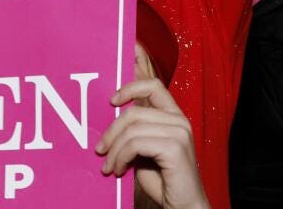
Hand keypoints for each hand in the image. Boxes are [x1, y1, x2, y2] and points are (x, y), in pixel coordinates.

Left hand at [95, 77, 208, 208]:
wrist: (183, 205)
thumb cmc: (162, 179)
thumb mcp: (144, 148)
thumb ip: (135, 129)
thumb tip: (109, 114)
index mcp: (173, 116)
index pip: (153, 86)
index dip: (129, 88)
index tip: (111, 101)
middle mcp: (179, 121)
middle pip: (133, 113)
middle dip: (111, 133)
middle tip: (100, 150)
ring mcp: (179, 133)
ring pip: (132, 130)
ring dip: (114, 150)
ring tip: (109, 166)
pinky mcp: (175, 147)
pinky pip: (136, 144)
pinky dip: (121, 157)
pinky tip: (118, 170)